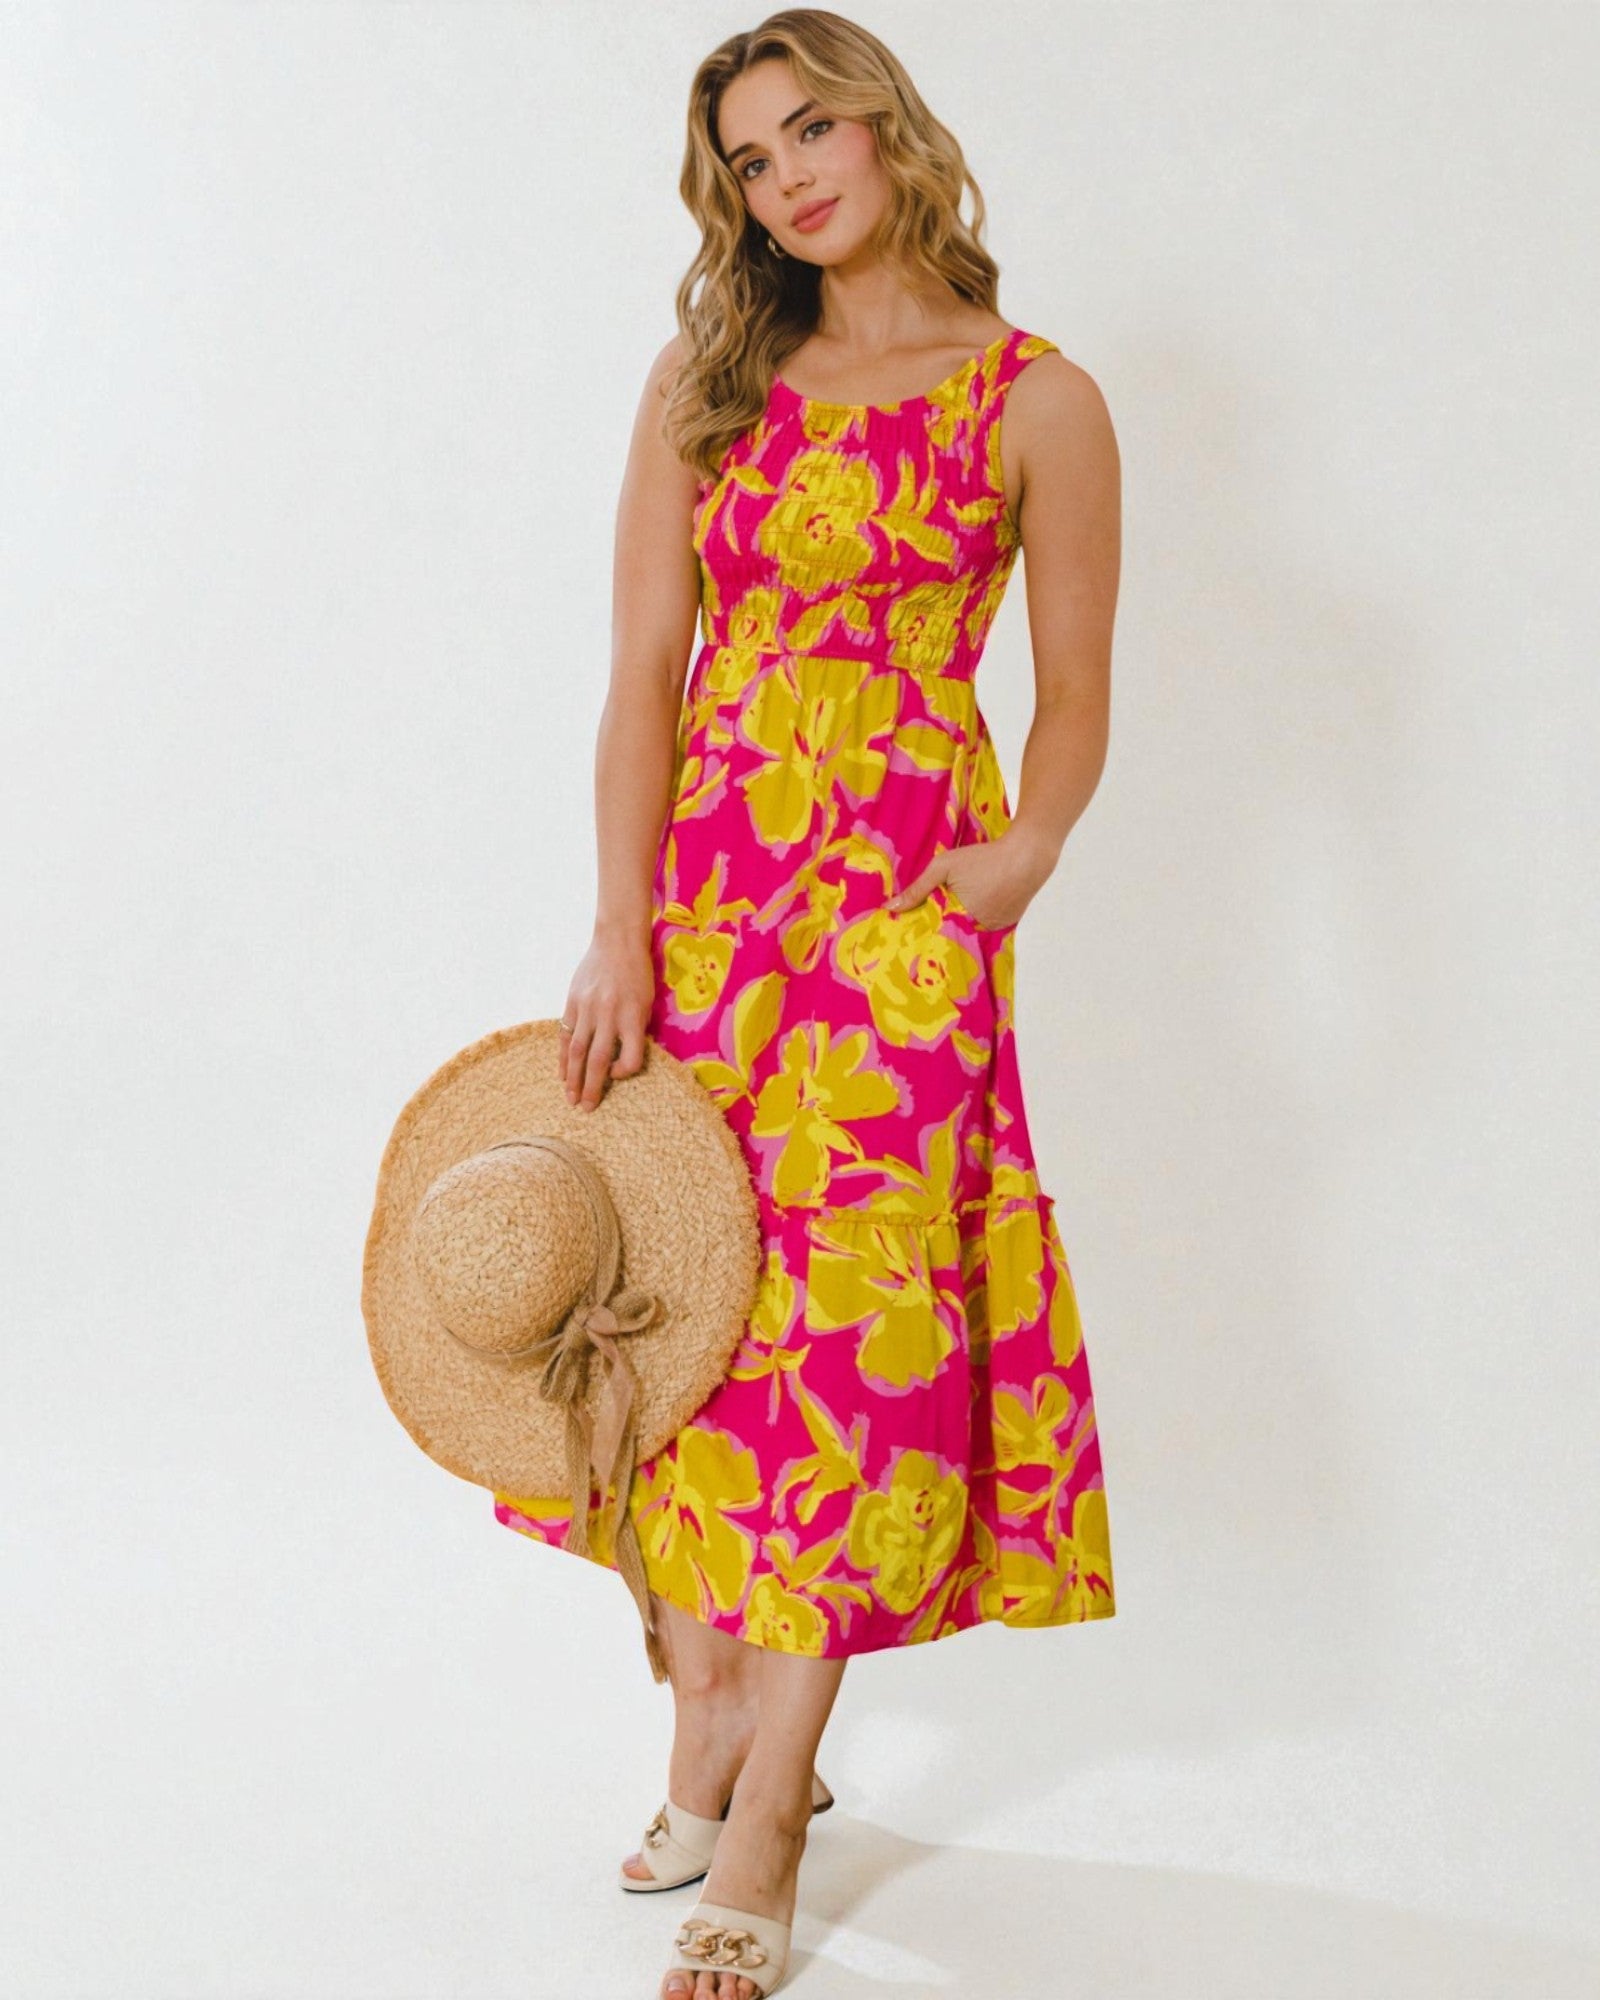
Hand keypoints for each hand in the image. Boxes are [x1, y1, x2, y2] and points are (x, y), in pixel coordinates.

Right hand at [557, 924, 654, 1111]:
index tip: (618, 1073)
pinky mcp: (572, 1002)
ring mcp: (588, 1008)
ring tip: (570, 1099)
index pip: (630, 1056)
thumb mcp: (646, 1002)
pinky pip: (566, 1035)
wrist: (617, 942)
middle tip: (587, 1109)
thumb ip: (635, 1029)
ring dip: (573, 1078)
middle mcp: (609, 1015)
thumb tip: (620, 1059)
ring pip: (577, 1051)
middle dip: (592, 1087)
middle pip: (598, 1059)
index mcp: (633, 1016)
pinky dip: (564, 1057)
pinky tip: (563, 1074)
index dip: (624, 1071)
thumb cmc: (638, 974)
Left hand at [886, 829, 1050, 931]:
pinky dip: (983, 915)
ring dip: (965, 919)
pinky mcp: (1008, 924)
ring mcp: (995, 929)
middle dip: (945, 923)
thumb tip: (890, 907)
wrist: (1027, 856)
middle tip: (941, 908)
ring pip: (972, 929)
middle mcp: (978, 930)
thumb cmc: (983, 858)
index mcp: (959, 919)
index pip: (935, 933)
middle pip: (954, 931)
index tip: (913, 927)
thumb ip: (918, 888)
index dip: (926, 928)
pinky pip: (988, 925)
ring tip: (967, 899)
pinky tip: (985, 899)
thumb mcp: (944, 867)